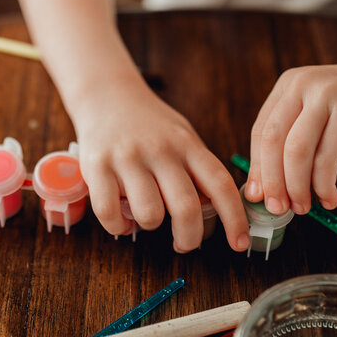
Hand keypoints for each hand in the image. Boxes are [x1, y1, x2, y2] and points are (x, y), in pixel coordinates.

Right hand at [70, 77, 250, 252]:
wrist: (106, 93)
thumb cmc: (149, 124)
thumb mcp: (182, 137)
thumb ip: (197, 170)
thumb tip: (215, 212)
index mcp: (187, 145)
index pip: (220, 184)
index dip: (234, 218)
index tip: (239, 243)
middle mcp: (160, 150)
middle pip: (186, 207)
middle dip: (189, 238)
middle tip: (185, 244)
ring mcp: (127, 158)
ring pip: (149, 214)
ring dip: (150, 227)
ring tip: (146, 218)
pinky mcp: (97, 166)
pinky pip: (109, 213)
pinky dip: (118, 227)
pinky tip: (122, 220)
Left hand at [244, 54, 336, 214]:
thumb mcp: (319, 108)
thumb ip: (295, 136)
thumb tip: (270, 185)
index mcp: (289, 85)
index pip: (261, 131)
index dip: (257, 167)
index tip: (257, 195)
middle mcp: (303, 86)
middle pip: (273, 142)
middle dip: (272, 181)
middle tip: (277, 208)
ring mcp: (327, 97)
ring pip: (297, 151)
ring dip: (296, 187)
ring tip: (303, 207)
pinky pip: (327, 158)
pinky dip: (323, 185)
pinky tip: (328, 198)